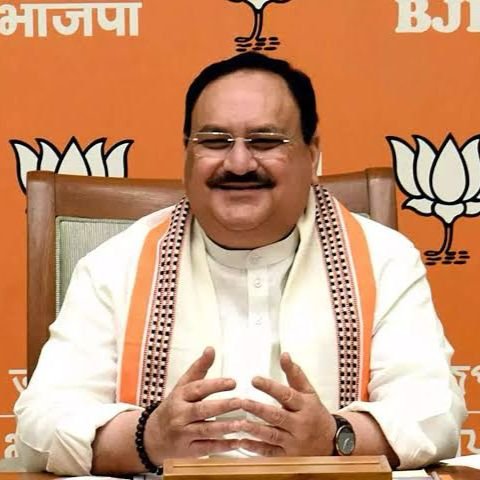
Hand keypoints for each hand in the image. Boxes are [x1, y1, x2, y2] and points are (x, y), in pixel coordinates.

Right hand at [144, 347, 240, 462]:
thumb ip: (199, 368)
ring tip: (242, 424)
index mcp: (180, 396)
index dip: (215, 385)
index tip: (233, 382)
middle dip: (222, 406)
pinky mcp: (188, 451)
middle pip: (202, 410)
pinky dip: (222, 446)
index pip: (198, 389)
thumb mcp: (183, 386)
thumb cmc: (174, 406)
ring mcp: (183, 434)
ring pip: (205, 430)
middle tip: (241, 402)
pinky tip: (237, 442)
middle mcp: (180, 414)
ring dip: (224, 427)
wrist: (153, 436)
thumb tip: (211, 349)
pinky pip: (207, 448)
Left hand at [238, 352, 335, 455]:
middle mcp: (300, 424)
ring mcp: (294, 442)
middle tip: (242, 401)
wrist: (331, 443)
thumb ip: (295, 374)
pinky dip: (256, 448)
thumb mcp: (309, 392)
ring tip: (239, 423)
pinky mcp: (288, 456)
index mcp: (305, 406)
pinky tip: (242, 441)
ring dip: (255, 430)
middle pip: (278, 416)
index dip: (270, 387)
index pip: (287, 395)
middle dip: (259, 409)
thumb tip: (284, 354)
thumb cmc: (315, 413)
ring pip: (272, 435)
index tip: (254, 379)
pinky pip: (270, 452)